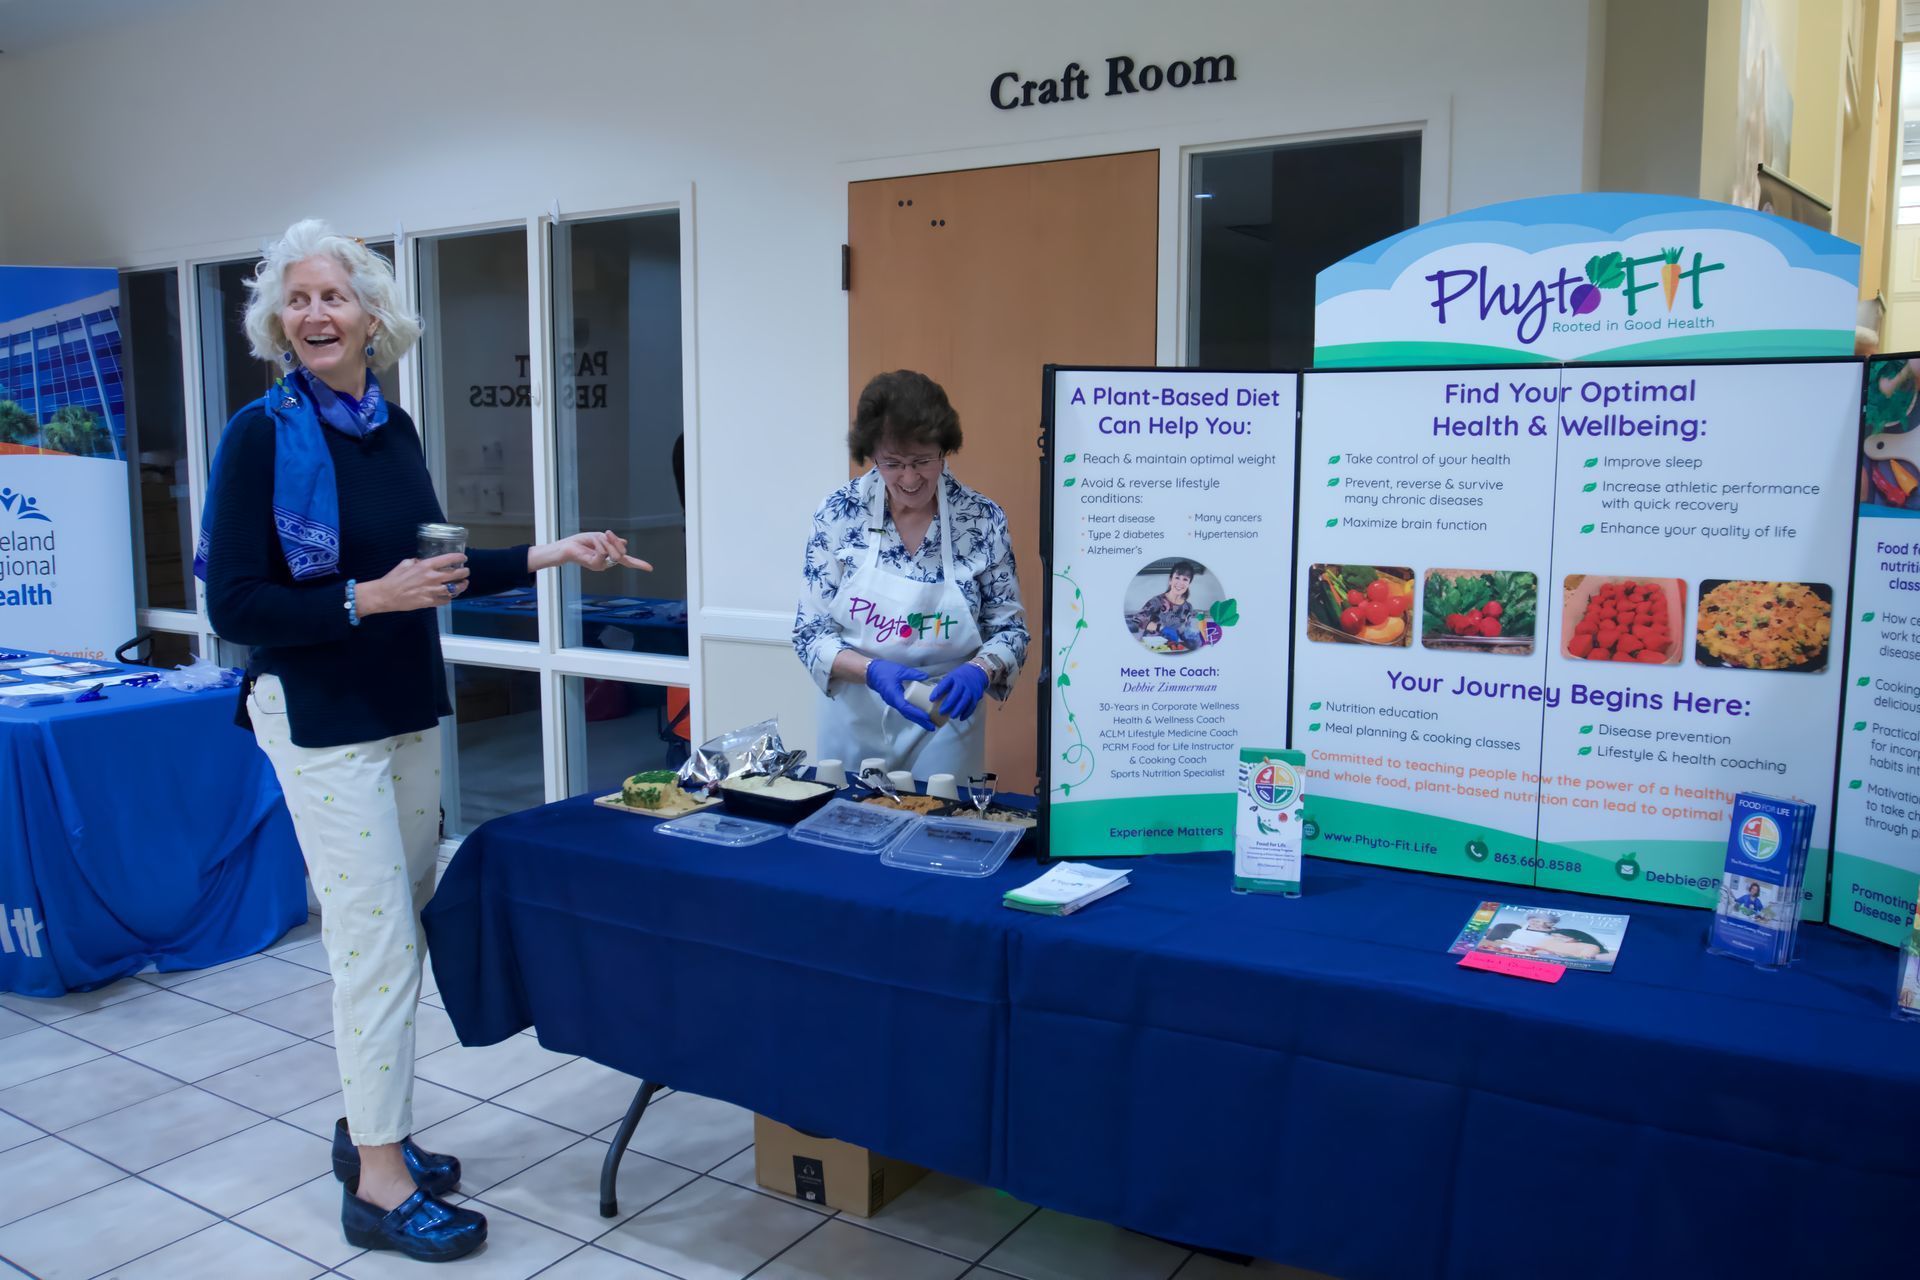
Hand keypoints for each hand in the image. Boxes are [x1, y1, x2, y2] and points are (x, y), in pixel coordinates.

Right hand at [361, 553, 468, 614]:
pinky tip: (450, 595)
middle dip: (464, 572)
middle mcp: (432, 578)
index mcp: (426, 566)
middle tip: (466, 572)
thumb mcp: (406, 563)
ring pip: (454, 589)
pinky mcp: (429, 602)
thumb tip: (424, 562)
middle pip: (456, 574)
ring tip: (464, 584)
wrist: (386, 595)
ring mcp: (432, 591)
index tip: (463, 558)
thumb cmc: (394, 578)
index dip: (459, 558)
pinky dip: (449, 598)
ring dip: (461, 586)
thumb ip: (418, 562)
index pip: (448, 559)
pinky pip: (445, 600)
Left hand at [531, 531, 651, 573]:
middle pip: (622, 553)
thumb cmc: (579, 543)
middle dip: (615, 541)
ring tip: (596, 538)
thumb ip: (612, 542)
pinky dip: (599, 544)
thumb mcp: (600, 538)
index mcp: (609, 558)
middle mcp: (606, 564)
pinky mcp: (595, 565)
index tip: (650, 568)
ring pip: (614, 553)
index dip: (639, 564)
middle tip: (606, 534)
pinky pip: (604, 552)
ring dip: (606, 541)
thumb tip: (625, 542)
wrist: (565, 547)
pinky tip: (592, 543)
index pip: (627, 561)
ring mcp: (601, 566)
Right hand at [864, 658, 936, 730]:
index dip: (917, 713)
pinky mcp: (895, 700)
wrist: (871, 673)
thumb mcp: (900, 670)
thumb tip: (925, 677)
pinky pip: (905, 709)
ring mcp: (894, 702)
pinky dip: (913, 712)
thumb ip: (913, 674)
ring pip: (907, 713)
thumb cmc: (884, 671)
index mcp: (894, 696)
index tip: (927, 718)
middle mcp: (894, 702)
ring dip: (917, 719)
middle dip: (920, 721)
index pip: (907, 708)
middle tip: (932, 727)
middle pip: (908, 715)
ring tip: (929, 722)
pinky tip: (921, 713)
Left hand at [930, 662, 988, 720]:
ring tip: (951, 717)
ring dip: (958, 709)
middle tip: (941, 712)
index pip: (945, 683)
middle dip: (948, 704)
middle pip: (956, 693)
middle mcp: (963, 683)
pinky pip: (972, 705)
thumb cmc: (960, 676)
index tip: (931, 699)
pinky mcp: (976, 695)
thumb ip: (944, 686)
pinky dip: (967, 713)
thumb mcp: (951, 676)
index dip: (938, 691)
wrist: (977, 672)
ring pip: (965, 700)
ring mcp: (971, 689)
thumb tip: (933, 699)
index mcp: (954, 677)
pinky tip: (961, 718)